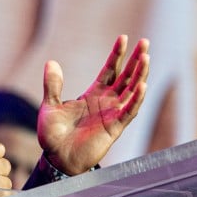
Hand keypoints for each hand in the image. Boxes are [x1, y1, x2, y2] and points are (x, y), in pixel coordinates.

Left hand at [38, 35, 149, 175]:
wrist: (57, 158)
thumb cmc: (53, 135)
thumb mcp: (50, 106)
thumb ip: (53, 85)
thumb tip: (52, 62)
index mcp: (93, 94)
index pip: (110, 69)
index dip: (118, 54)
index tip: (124, 37)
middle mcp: (107, 102)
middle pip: (126, 76)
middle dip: (136, 60)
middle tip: (145, 42)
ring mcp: (112, 115)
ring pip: (132, 91)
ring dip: (140, 75)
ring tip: (146, 58)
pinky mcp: (114, 128)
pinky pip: (129, 111)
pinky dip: (136, 99)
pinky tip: (142, 85)